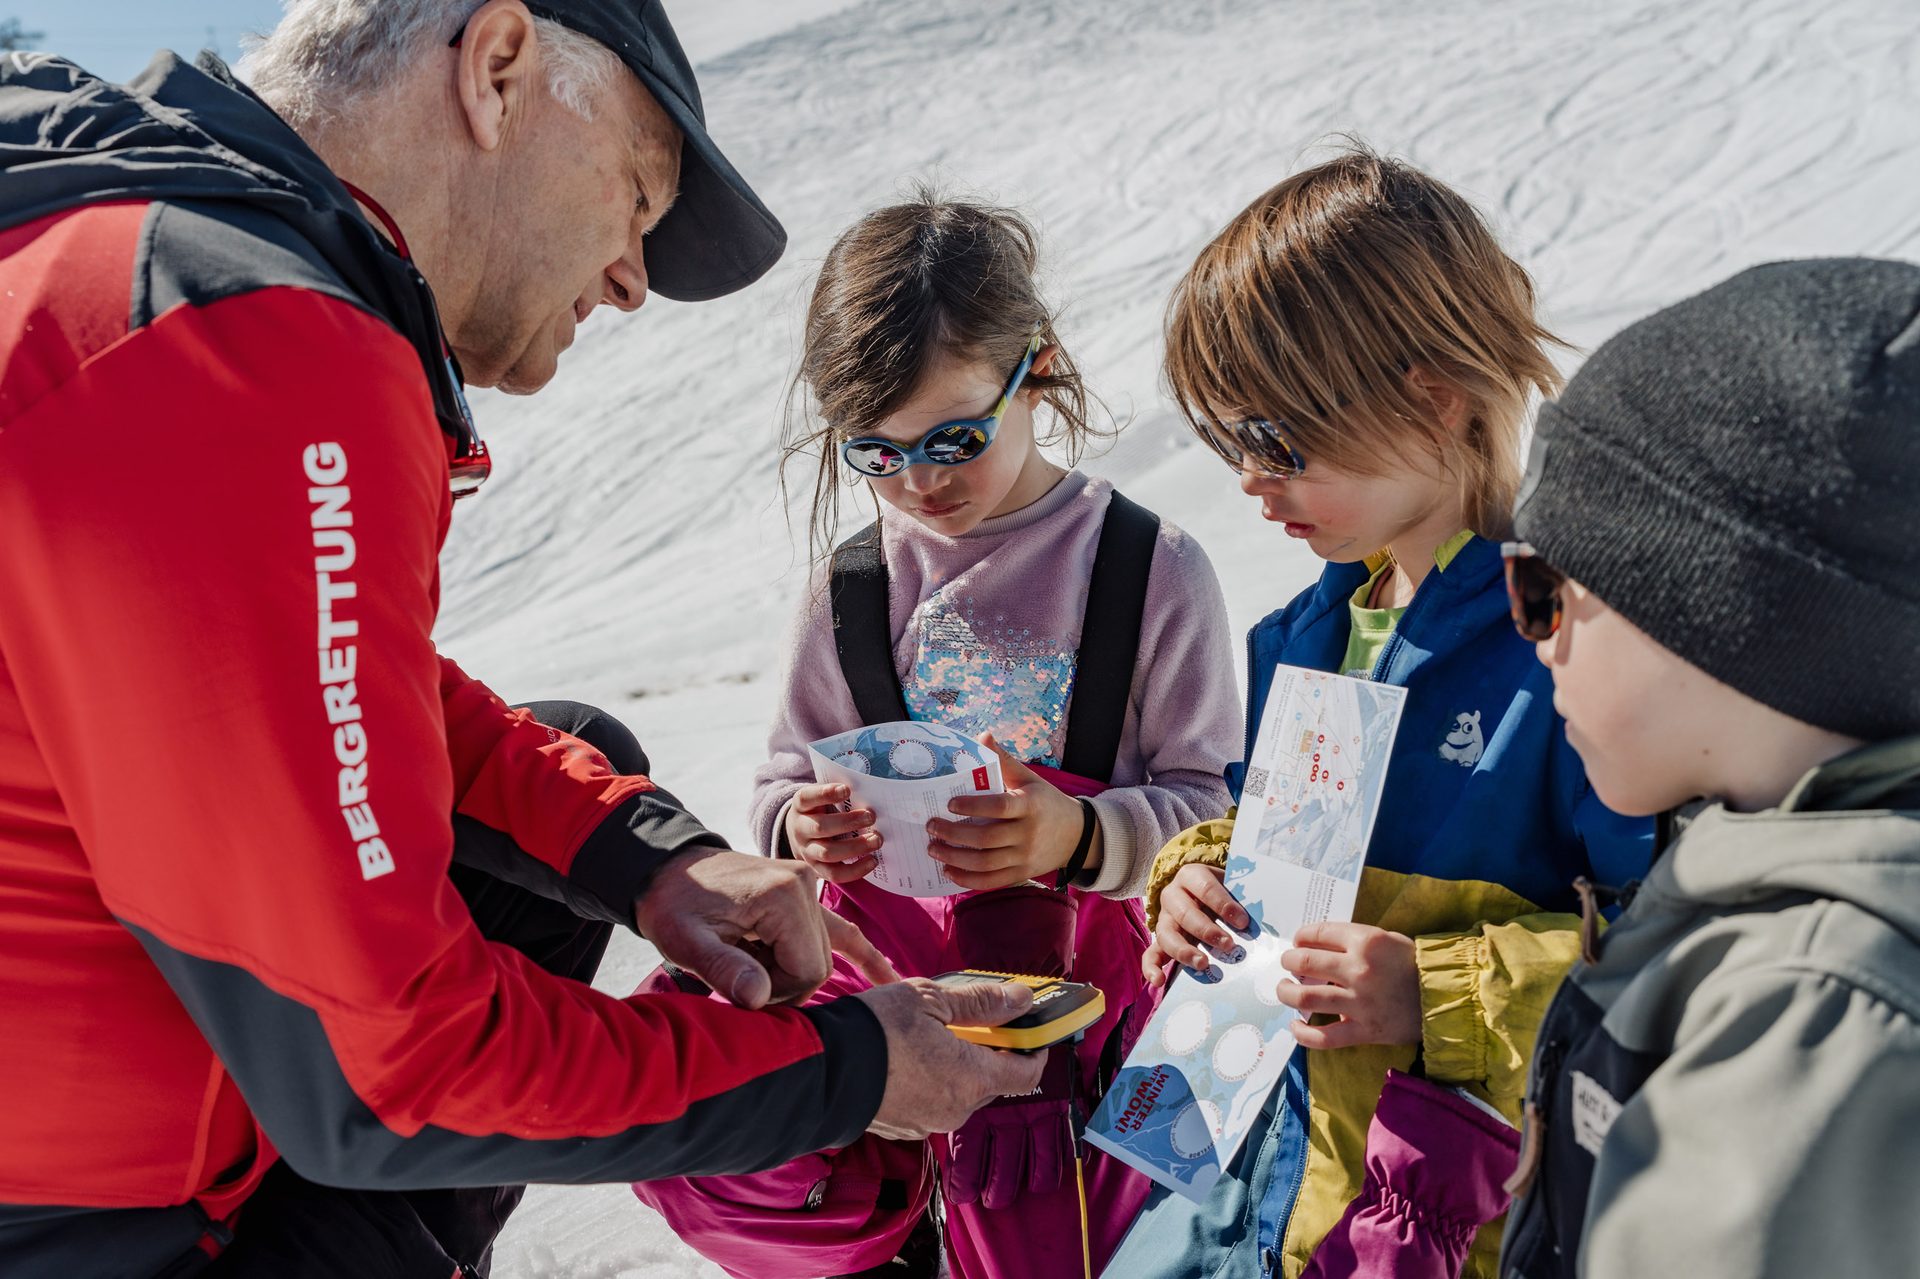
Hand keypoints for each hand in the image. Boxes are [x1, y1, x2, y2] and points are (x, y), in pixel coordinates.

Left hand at [634, 846, 899, 1008]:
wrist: (665, 870)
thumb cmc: (672, 905)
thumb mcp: (686, 941)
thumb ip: (724, 969)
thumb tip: (760, 998)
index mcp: (784, 896)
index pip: (808, 970)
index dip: (778, 993)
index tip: (740, 987)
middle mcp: (806, 885)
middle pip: (818, 965)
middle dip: (783, 983)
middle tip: (739, 976)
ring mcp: (809, 887)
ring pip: (822, 955)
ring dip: (788, 970)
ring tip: (748, 959)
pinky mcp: (805, 893)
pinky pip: (842, 930)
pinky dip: (863, 955)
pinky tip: (889, 980)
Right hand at [785, 782, 881, 882]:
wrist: (802, 834)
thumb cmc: (821, 810)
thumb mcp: (823, 799)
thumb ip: (840, 795)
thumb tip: (870, 795)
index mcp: (801, 806)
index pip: (807, 797)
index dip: (825, 793)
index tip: (846, 790)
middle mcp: (800, 829)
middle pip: (820, 827)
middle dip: (848, 822)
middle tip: (871, 817)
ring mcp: (807, 851)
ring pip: (827, 853)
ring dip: (855, 847)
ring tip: (876, 840)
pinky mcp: (817, 869)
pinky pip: (834, 874)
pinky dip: (855, 870)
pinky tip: (872, 860)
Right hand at [858, 978, 1047, 1139]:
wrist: (821, 1071)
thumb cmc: (875, 1031)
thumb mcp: (930, 999)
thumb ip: (981, 1002)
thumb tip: (1021, 999)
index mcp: (972, 1079)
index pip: (1026, 1074)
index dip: (1034, 1050)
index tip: (1030, 1030)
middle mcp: (957, 1109)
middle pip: (992, 1081)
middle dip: (990, 1051)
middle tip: (975, 1020)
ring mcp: (929, 1123)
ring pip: (960, 1091)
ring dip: (959, 1066)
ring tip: (934, 1034)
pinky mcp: (904, 1127)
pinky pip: (933, 1101)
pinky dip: (933, 1080)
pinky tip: (911, 1056)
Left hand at [927, 734, 1094, 891]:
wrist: (1077, 834)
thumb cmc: (1045, 801)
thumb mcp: (1029, 779)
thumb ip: (1004, 760)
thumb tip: (983, 736)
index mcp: (1030, 805)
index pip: (999, 807)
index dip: (973, 806)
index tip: (949, 804)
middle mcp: (1028, 834)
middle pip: (986, 839)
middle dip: (953, 834)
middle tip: (931, 826)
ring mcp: (1025, 857)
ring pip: (985, 864)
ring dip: (954, 858)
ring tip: (933, 848)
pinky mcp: (1022, 874)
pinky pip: (992, 881)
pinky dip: (968, 880)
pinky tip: (949, 871)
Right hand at [1142, 862, 1248, 986]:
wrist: (1201, 887)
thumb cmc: (1222, 888)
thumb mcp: (1231, 884)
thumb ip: (1242, 897)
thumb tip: (1261, 920)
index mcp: (1191, 876)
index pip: (1205, 888)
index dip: (1223, 905)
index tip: (1243, 921)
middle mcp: (1172, 895)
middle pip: (1185, 913)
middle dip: (1207, 930)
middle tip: (1229, 944)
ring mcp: (1164, 917)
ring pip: (1167, 934)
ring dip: (1185, 950)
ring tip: (1203, 963)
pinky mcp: (1161, 938)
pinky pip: (1150, 953)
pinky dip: (1152, 967)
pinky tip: (1159, 980)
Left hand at [1278, 921, 1420, 1049]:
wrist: (1446, 998)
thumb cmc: (1413, 965)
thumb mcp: (1386, 940)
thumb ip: (1352, 942)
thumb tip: (1314, 948)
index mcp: (1366, 941)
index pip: (1318, 933)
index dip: (1300, 936)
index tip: (1297, 942)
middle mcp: (1359, 969)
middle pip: (1304, 961)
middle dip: (1288, 961)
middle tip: (1288, 964)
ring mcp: (1360, 1002)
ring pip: (1305, 996)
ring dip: (1286, 992)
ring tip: (1284, 989)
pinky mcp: (1364, 1030)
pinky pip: (1324, 1037)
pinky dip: (1303, 1034)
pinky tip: (1296, 1025)